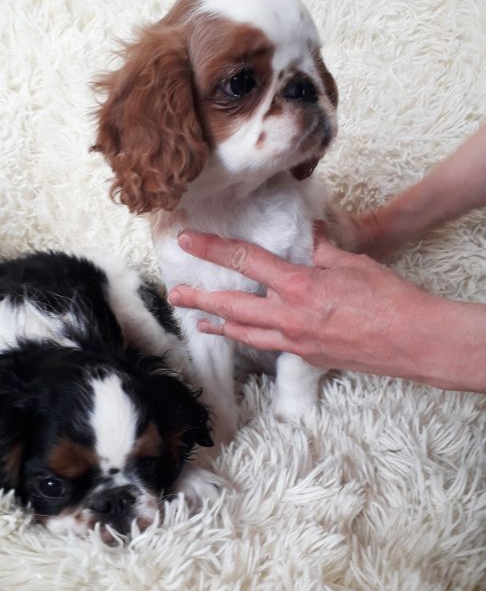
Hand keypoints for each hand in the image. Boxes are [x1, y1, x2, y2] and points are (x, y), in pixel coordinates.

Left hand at [167, 228, 443, 379]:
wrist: (414, 342)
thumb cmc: (389, 299)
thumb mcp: (353, 263)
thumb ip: (323, 249)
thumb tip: (310, 233)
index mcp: (299, 285)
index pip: (245, 261)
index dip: (212, 249)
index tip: (188, 242)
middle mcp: (290, 316)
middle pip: (232, 307)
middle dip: (199, 299)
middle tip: (175, 294)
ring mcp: (296, 340)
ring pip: (245, 333)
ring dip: (218, 324)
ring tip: (196, 320)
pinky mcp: (307, 356)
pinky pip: (268, 345)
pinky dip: (249, 338)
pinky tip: (241, 335)